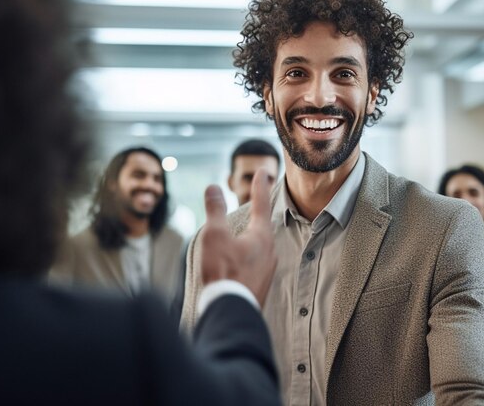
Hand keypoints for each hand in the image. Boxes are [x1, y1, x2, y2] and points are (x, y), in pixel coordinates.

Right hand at [200, 168, 276, 306]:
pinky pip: (255, 263)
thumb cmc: (223, 272)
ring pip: (259, 246)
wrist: (231, 312)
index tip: (262, 171)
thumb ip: (215, 211)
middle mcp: (269, 251)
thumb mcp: (215, 236)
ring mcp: (267, 270)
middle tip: (257, 199)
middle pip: (263, 226)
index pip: (262, 203)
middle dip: (257, 212)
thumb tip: (213, 188)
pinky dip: (247, 256)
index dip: (260, 186)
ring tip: (244, 232)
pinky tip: (239, 263)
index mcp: (261, 236)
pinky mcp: (260, 285)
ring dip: (250, 237)